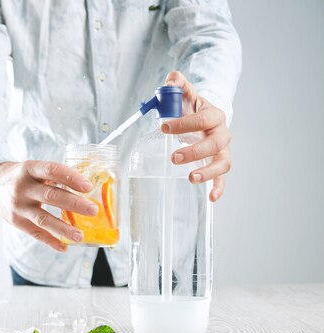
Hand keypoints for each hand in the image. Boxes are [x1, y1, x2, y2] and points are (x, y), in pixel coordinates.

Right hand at [0, 161, 98, 251]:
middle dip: (74, 204)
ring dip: (63, 228)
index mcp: (29, 169)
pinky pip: (36, 234)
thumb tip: (89, 189)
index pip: (51, 170)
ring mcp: (18, 206)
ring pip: (43, 219)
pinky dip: (51, 241)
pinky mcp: (16, 222)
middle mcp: (22, 187)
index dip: (70, 177)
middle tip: (93, 210)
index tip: (88, 186)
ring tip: (80, 236)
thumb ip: (55, 176)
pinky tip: (64, 246)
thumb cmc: (25, 177)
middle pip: (50, 196)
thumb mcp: (34, 169)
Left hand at [162, 71, 231, 201]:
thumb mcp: (183, 94)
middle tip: (173, 157)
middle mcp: (222, 134)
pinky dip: (219, 188)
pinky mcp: (218, 165)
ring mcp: (222, 151)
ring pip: (223, 162)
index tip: (164, 127)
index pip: (202, 119)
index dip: (184, 123)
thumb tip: (170, 81)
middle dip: (195, 151)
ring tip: (191, 178)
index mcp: (213, 115)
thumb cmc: (190, 108)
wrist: (202, 118)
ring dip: (208, 172)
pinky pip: (223, 178)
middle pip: (215, 144)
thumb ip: (176, 83)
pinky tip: (211, 197)